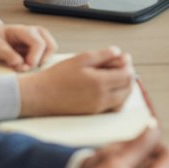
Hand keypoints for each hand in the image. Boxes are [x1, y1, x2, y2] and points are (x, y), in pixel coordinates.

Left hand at [0, 20, 56, 69]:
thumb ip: (6, 54)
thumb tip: (19, 63)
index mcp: (24, 30)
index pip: (38, 43)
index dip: (34, 58)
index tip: (26, 67)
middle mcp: (36, 32)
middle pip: (50, 46)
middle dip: (39, 61)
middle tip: (24, 68)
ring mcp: (41, 38)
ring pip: (51, 52)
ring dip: (40, 62)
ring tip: (24, 66)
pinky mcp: (41, 46)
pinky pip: (47, 56)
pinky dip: (39, 63)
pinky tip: (27, 65)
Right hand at [17, 48, 133, 116]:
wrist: (40, 95)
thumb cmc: (58, 76)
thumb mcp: (80, 59)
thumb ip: (102, 55)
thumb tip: (119, 52)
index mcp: (100, 83)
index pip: (127, 75)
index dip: (127, 66)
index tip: (121, 59)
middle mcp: (102, 98)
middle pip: (128, 88)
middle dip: (127, 76)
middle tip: (119, 67)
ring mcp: (98, 109)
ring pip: (123, 100)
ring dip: (124, 88)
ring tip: (115, 77)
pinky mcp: (93, 115)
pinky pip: (113, 108)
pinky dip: (117, 99)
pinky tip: (109, 90)